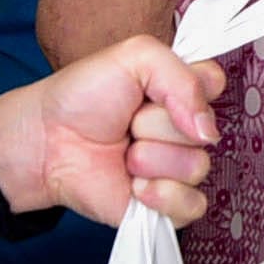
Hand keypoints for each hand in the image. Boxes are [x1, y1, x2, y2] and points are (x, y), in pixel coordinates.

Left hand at [0, 37, 227, 226]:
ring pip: (196, 167)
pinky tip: (133, 185)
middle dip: (157, 125)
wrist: (47, 140)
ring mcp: (177, 168)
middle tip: (127, 122)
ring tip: (123, 153)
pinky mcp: (166, 205)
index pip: (216, 84)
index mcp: (181, 90)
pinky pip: (192, 205)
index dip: (191, 89)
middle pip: (205, 130)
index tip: (155, 90)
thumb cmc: (83, 95)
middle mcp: (185, 130)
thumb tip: (208, 131)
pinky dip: (161, 195)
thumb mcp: (134, 57)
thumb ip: (182, 77)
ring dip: (151, 159)